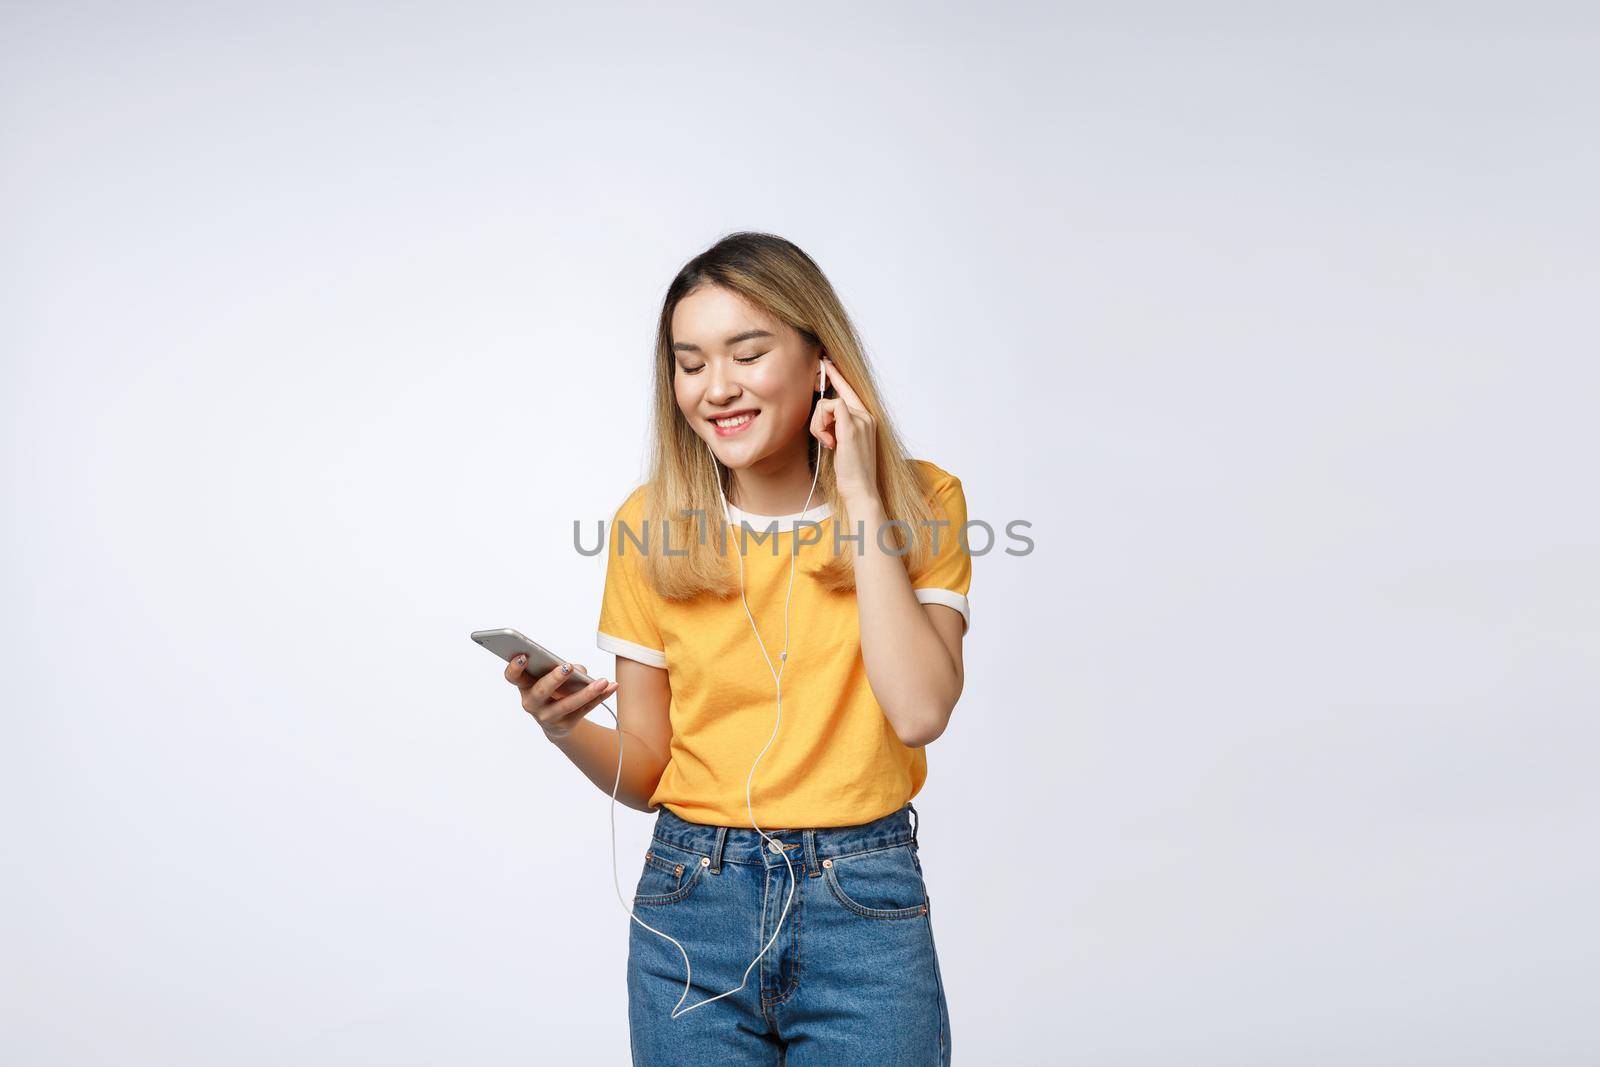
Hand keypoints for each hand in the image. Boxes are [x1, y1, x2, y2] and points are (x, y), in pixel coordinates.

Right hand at [505, 655, 618, 740]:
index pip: (513, 677)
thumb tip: (580, 671)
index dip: (514, 667)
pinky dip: (600, 697)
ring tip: (602, 681)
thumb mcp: (551, 678)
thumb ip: (563, 668)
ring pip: (567, 705)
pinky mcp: (565, 725)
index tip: (523, 656)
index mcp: (525, 686)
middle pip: (541, 691)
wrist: (557, 721)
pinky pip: (585, 710)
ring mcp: (547, 717)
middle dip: (555, 678)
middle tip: (568, 667)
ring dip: (587, 692)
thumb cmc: (553, 689)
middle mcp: (532, 703)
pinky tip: (612, 687)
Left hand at [811, 358, 880, 509]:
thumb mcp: (842, 444)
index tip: (826, 361)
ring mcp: (862, 420)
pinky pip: (830, 407)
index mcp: (867, 419)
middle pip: (833, 399)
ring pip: (827, 404)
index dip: (837, 376)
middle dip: (819, 418)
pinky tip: (829, 442)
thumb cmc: (851, 471)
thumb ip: (837, 427)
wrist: (860, 489)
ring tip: (829, 444)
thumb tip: (822, 417)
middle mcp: (867, 416)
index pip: (849, 391)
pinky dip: (821, 425)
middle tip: (825, 439)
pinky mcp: (852, 426)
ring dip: (819, 425)